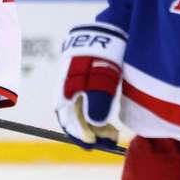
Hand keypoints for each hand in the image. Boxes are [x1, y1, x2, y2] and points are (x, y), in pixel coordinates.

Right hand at [54, 23, 125, 149]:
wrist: (103, 35)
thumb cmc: (98, 59)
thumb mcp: (98, 84)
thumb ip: (96, 107)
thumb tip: (94, 128)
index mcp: (64, 95)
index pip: (68, 122)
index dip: (81, 135)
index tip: (94, 144)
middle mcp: (68, 95)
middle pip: (77, 120)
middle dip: (94, 132)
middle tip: (112, 137)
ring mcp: (78, 90)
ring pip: (85, 115)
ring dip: (98, 126)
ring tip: (114, 132)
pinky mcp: (89, 86)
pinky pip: (91, 107)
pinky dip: (100, 116)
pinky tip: (111, 122)